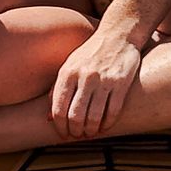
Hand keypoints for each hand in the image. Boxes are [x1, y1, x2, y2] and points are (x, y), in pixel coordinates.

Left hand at [49, 25, 143, 140]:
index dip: (60, 127)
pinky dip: (107, 124)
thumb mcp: (69, 66)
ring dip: (91, 130)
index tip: (63, 134)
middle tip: (77, 135)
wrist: (118, 35)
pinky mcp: (121, 83)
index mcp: (68, 73)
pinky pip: (113, 112)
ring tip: (90, 132)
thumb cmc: (90, 54)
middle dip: (75, 132)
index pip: (59, 109)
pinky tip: (104, 126)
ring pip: (94, 117)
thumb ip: (57, 90)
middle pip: (75, 116)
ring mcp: (104, 80)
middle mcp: (84, 76)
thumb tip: (48, 118)